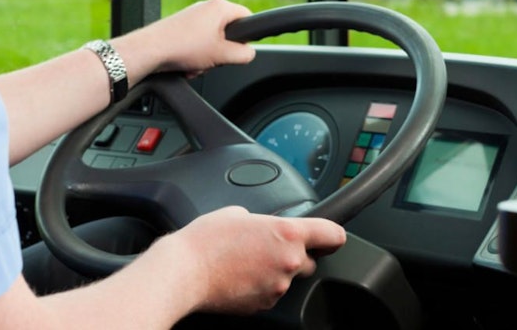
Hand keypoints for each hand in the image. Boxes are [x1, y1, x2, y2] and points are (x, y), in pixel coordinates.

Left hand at [110, 0, 255, 83]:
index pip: (247, 17)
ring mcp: (193, 16)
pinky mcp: (182, 27)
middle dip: (222, 52)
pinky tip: (187, 64)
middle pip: (229, 32)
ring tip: (197, 64)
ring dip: (208, 58)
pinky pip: (198, 43)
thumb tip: (249, 53)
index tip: (241, 50)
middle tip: (214, 59)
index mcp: (220, 7)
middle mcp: (206, 7)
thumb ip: (243, 54)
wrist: (150, 50)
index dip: (248, 36)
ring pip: (213, 41)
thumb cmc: (181, 46)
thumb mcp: (222, 55)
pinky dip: (196, 56)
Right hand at [159, 206, 346, 314]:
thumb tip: (262, 227)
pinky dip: (259, 285)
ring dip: (273, 271)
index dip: (332, 236)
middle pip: (309, 261)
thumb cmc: (205, 240)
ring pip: (287, 278)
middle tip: (266, 248)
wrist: (183, 272)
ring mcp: (278, 286)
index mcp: (289, 233)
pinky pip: (270, 292)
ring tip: (244, 262)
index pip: (333, 235)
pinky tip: (238, 276)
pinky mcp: (264, 304)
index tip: (330, 238)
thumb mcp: (236, 213)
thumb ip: (261, 220)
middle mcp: (289, 261)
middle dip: (294, 255)